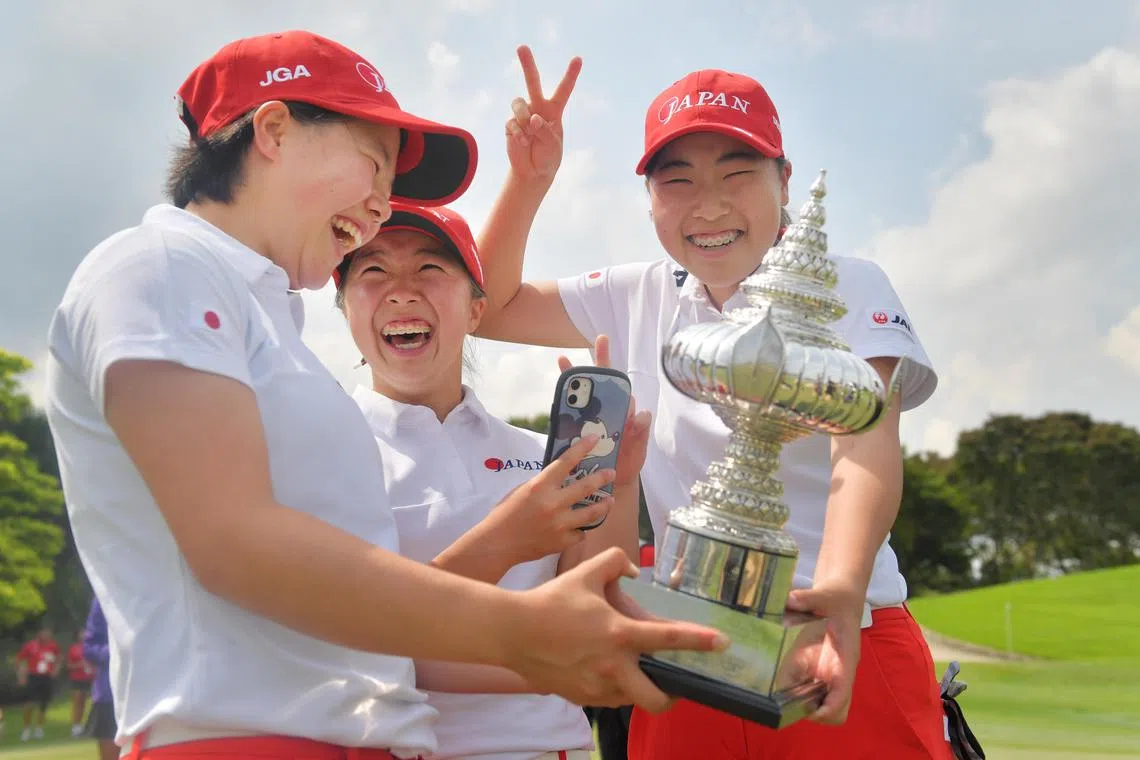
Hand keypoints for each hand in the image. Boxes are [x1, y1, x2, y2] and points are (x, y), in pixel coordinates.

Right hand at [483, 432, 614, 562]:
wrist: (498, 543)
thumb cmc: (506, 513)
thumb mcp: (522, 490)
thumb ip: (544, 484)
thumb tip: (563, 477)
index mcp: (540, 486)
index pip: (566, 462)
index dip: (582, 448)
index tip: (595, 438)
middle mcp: (552, 503)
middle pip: (586, 486)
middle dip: (602, 477)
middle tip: (611, 473)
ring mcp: (559, 525)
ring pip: (591, 513)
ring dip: (603, 505)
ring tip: (610, 500)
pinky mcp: (562, 542)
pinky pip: (580, 533)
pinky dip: (581, 529)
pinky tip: (582, 526)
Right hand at [505, 45, 581, 182]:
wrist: (532, 172)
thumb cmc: (548, 157)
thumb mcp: (553, 145)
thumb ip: (545, 130)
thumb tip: (533, 118)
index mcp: (554, 111)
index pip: (564, 90)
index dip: (571, 75)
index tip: (578, 59)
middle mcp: (537, 108)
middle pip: (533, 82)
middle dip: (527, 65)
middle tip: (521, 47)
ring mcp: (523, 115)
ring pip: (519, 103)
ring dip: (523, 117)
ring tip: (529, 132)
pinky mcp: (511, 125)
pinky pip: (512, 122)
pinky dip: (519, 134)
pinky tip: (523, 143)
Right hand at [505, 547, 729, 709]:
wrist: (512, 632)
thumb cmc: (551, 601)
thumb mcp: (584, 573)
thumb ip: (614, 561)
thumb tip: (632, 568)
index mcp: (619, 634)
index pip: (668, 639)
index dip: (699, 640)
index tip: (722, 642)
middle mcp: (613, 667)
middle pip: (657, 699)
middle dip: (672, 696)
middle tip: (674, 684)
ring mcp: (596, 687)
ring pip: (631, 700)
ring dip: (639, 689)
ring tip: (633, 672)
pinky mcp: (581, 698)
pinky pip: (608, 700)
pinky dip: (614, 689)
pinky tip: (604, 672)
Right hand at [558, 335, 650, 489]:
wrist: (615, 483)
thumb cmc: (630, 462)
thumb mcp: (639, 448)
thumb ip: (640, 432)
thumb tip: (642, 413)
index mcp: (621, 413)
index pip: (616, 385)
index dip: (609, 365)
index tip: (602, 341)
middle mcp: (605, 413)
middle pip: (595, 386)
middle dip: (589, 366)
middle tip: (581, 349)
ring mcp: (590, 423)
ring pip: (579, 399)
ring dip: (570, 383)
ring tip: (563, 363)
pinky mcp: (577, 435)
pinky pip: (568, 419)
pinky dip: (562, 407)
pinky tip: (556, 397)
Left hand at [786, 584, 863, 723]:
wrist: (843, 594)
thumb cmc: (838, 597)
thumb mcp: (823, 594)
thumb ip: (807, 598)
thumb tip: (789, 599)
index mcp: (845, 659)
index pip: (843, 694)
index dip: (827, 708)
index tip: (806, 707)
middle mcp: (840, 671)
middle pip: (838, 711)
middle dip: (817, 712)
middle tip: (792, 699)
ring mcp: (832, 672)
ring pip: (828, 706)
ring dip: (808, 705)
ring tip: (786, 691)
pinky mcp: (822, 669)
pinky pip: (815, 692)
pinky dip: (800, 692)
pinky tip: (785, 679)